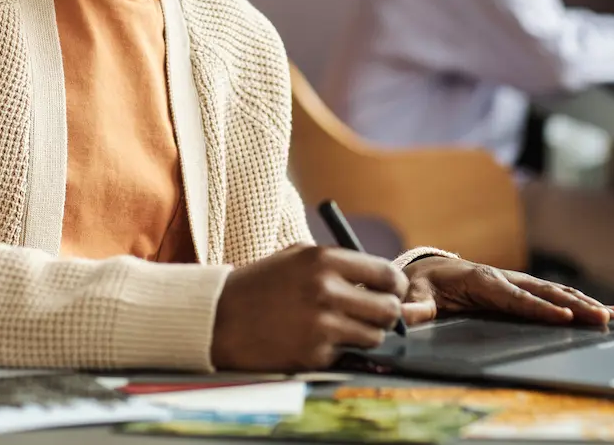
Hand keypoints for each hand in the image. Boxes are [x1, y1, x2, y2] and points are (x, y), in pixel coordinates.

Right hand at [210, 244, 406, 370]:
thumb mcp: (297, 258)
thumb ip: (340, 265)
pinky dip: (337, 349)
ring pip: (374, 336)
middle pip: (388, 309)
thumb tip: (383, 280)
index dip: (395, 286)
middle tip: (375, 316)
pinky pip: (346, 354)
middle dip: (387, 314)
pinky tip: (313, 339)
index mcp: (323, 260)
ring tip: (342, 327)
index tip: (392, 292)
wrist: (219, 318)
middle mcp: (326, 290)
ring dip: (364, 334)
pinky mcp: (314, 354)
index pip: (386, 274)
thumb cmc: (261, 285)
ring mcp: (321, 325)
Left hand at [400, 257, 613, 327]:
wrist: (429, 272)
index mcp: (481, 279)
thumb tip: (406, 314)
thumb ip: (414, 306)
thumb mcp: (414, 294)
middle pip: (544, 293)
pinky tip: (610, 311)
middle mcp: (505, 277)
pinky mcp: (526, 289)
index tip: (561, 316)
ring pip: (557, 293)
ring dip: (586, 304)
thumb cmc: (423, 285)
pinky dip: (584, 302)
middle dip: (574, 305)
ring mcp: (518, 282)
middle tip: (601, 318)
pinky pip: (558, 296)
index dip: (538, 307)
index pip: (514, 296)